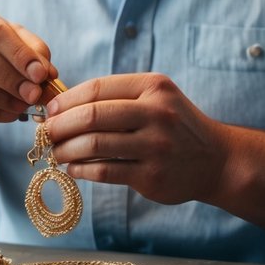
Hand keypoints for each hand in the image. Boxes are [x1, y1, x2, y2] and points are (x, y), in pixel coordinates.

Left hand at [44, 73, 227, 205]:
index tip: (50, 110)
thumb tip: (63, 105)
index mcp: (153, 88)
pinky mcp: (152, 176)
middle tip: (47, 133)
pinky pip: (104, 171)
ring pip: (94, 145)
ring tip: (57, 153)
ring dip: (66, 150)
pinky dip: (81, 170)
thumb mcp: (157, 98)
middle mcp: (156, 113)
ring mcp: (155, 146)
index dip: (66, 100)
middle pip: (92, 116)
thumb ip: (118, 98)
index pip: (97, 88)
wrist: (216, 159)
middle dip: (61, 125)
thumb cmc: (175, 126)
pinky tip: (74, 169)